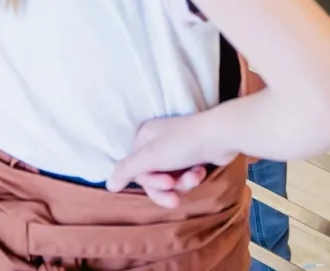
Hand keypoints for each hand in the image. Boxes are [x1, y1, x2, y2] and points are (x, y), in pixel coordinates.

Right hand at [108, 116, 231, 207]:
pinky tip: (201, 171)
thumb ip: (126, 170)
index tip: (165, 184)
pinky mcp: (192, 156)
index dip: (150, 182)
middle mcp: (158, 140)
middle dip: (166, 187)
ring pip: (170, 179)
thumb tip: (108, 185)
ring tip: (195, 177)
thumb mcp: (149, 157)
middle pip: (153, 177)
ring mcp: (176, 148)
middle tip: (176, 193)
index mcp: (145, 136)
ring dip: (182, 183)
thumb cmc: (183, 143)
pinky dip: (192, 177)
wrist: (221, 135)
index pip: (136, 170)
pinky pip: (184, 175)